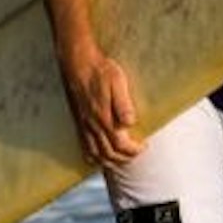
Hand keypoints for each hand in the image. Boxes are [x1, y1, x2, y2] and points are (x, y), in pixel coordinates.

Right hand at [63, 47, 143, 170]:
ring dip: (110, 161)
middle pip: (109, 154)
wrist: (78, 62)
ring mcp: (84, 125)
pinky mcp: (79, 122)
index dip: (134, 150)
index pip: (120, 145)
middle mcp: (92, 125)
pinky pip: (84, 147)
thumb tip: (130, 123)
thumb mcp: (117, 82)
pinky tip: (100, 157)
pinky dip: (93, 157)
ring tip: (122, 158)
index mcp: (104, 117)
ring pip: (96, 155)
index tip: (144, 145)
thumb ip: (123, 104)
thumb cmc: (100, 70)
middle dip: (125, 158)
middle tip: (136, 152)